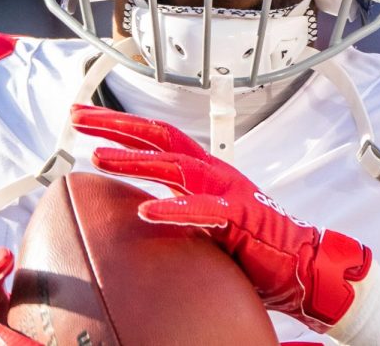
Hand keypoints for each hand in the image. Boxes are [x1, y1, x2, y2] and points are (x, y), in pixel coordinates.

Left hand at [71, 105, 371, 331]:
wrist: (301, 263)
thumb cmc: (254, 244)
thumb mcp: (203, 217)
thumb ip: (175, 204)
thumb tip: (135, 208)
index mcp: (203, 169)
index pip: (154, 136)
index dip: (118, 124)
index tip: (82, 116)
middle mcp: (212, 171)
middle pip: (159, 137)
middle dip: (116, 125)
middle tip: (78, 117)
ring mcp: (226, 191)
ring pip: (175, 166)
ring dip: (135, 161)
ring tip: (99, 157)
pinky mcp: (240, 218)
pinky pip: (204, 211)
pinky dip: (175, 210)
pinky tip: (148, 211)